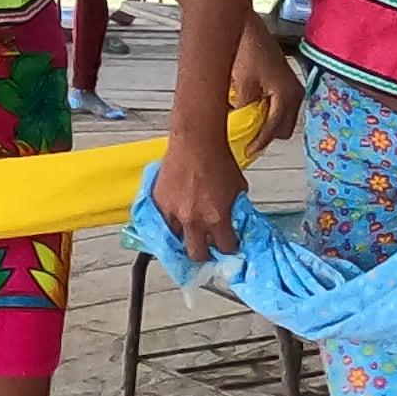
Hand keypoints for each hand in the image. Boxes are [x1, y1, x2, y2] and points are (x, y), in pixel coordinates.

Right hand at [161, 120, 249, 260]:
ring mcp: (172, 213)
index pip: (225, 247)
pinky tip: (176, 218)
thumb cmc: (218, 159)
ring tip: (190, 232)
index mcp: (216, 218)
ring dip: (184, 239)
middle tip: (208, 248)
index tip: (229, 245)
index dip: (229, 248)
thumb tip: (235, 218)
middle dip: (205, 254)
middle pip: (197, 255)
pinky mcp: (158, 204)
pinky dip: (169, 224)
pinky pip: (161, 224)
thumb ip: (235, 208)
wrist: (196, 140)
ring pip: (175, 242)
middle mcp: (193, 220)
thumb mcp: (238, 187)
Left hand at [226, 45, 304, 143]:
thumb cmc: (246, 50)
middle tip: (245, 139)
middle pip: (283, 128)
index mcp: (288, 94)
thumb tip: (239, 131)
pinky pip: (278, 107)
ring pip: (282, 119)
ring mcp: (292, 88)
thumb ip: (244, 112)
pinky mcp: (284, 83)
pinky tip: (249, 109)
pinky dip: (265, 113)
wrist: (246, 26)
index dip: (259, 142)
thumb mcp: (242, 85)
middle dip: (266, 135)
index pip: (275, 128)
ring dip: (265, 124)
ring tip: (245, 125)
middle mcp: (296, 93)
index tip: (247, 152)